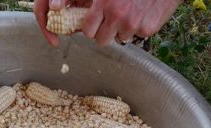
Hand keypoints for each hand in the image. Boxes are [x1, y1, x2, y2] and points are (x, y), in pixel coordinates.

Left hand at [34, 0, 181, 45]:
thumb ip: (95, 3)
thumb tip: (62, 8)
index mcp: (105, 3)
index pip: (88, 31)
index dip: (91, 29)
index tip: (94, 24)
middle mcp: (118, 16)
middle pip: (102, 41)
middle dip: (104, 33)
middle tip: (111, 21)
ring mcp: (134, 24)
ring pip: (120, 39)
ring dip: (123, 30)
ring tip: (130, 12)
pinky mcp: (148, 29)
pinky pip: (138, 36)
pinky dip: (140, 27)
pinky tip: (143, 12)